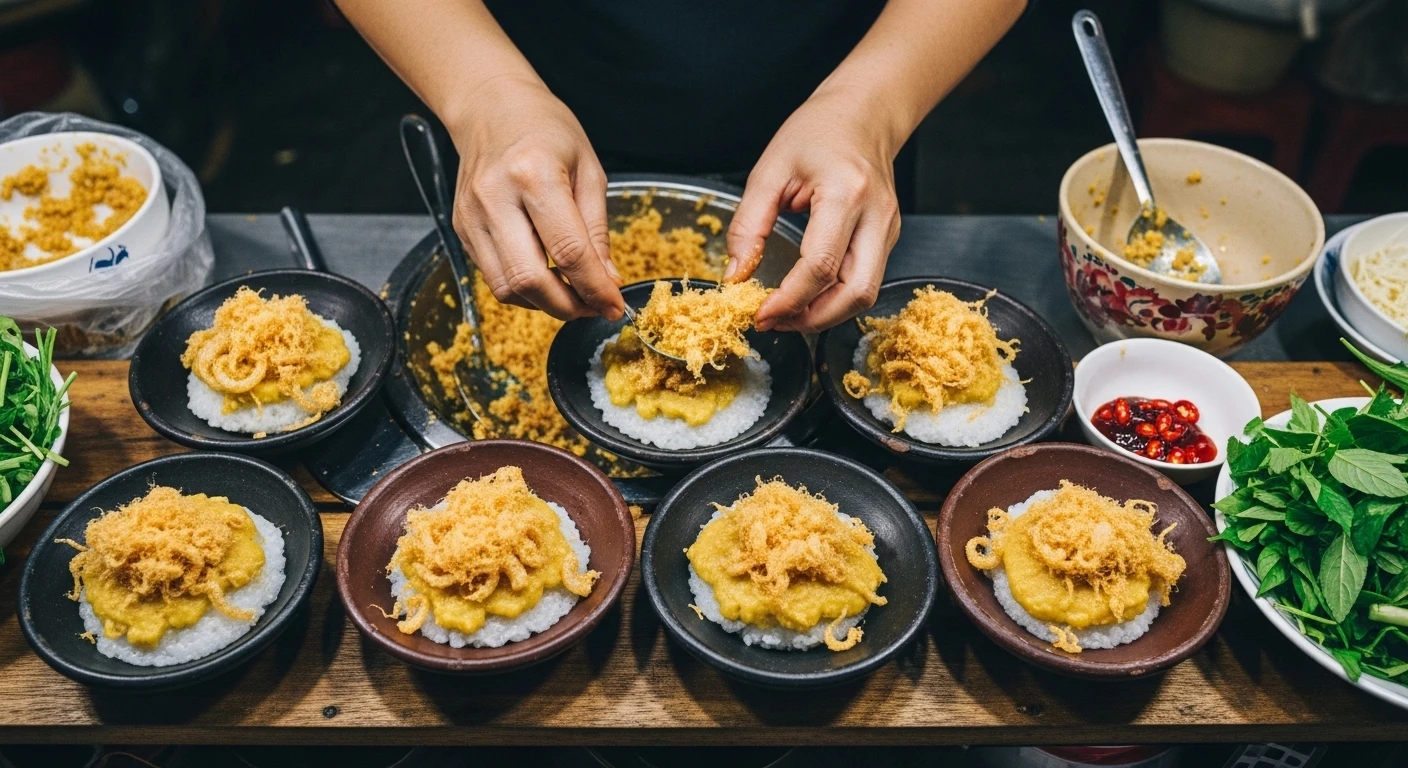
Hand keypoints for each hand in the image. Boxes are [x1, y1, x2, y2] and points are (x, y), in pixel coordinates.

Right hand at [445, 75, 622, 319]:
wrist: (490, 108)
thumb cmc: (546, 130)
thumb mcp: (588, 170)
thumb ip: (597, 229)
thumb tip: (608, 281)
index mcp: (534, 175)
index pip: (568, 250)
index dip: (595, 287)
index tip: (615, 306)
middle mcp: (495, 198)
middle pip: (530, 279)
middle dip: (568, 306)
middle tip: (593, 307)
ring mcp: (471, 216)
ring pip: (507, 288)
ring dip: (545, 303)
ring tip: (572, 294)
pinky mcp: (461, 228)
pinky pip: (493, 277)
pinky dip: (524, 289)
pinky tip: (546, 276)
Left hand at [726, 86, 901, 333]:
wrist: (864, 113)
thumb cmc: (817, 131)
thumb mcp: (769, 171)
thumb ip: (748, 226)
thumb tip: (735, 276)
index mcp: (845, 193)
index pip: (821, 265)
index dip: (789, 299)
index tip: (759, 313)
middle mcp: (876, 216)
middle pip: (855, 292)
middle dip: (813, 319)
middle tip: (773, 323)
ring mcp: (888, 229)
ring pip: (864, 294)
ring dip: (825, 315)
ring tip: (786, 316)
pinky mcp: (888, 238)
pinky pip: (864, 281)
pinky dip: (834, 299)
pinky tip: (806, 298)